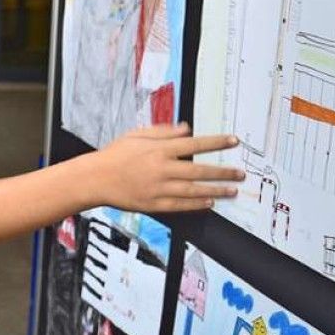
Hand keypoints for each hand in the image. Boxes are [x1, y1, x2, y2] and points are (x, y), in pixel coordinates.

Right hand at [92, 123, 243, 213]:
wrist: (94, 179)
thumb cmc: (114, 154)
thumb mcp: (137, 135)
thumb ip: (163, 131)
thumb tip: (187, 129)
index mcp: (158, 149)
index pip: (194, 144)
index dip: (216, 142)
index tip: (233, 141)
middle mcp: (161, 168)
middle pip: (199, 170)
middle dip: (223, 172)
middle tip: (240, 173)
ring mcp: (158, 188)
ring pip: (193, 190)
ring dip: (215, 190)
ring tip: (232, 190)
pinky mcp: (153, 203)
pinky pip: (180, 205)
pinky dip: (196, 204)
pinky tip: (210, 202)